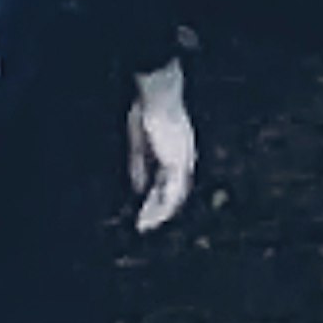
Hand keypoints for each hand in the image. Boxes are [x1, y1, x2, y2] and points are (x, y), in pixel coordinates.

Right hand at [126, 58, 196, 235]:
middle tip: (144, 224)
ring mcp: (183, 160)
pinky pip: (172, 192)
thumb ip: (139, 166)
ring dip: (159, 212)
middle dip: (158, 209)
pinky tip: (154, 217)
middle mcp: (183, 158)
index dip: (157, 196)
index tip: (144, 208)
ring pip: (175, 196)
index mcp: (176, 151)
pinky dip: (163, 207)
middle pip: (174, 191)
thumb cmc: (148, 111)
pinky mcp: (178, 162)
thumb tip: (138, 190)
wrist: (159, 96)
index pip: (170, 180)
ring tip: (145, 226)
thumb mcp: (139, 142)